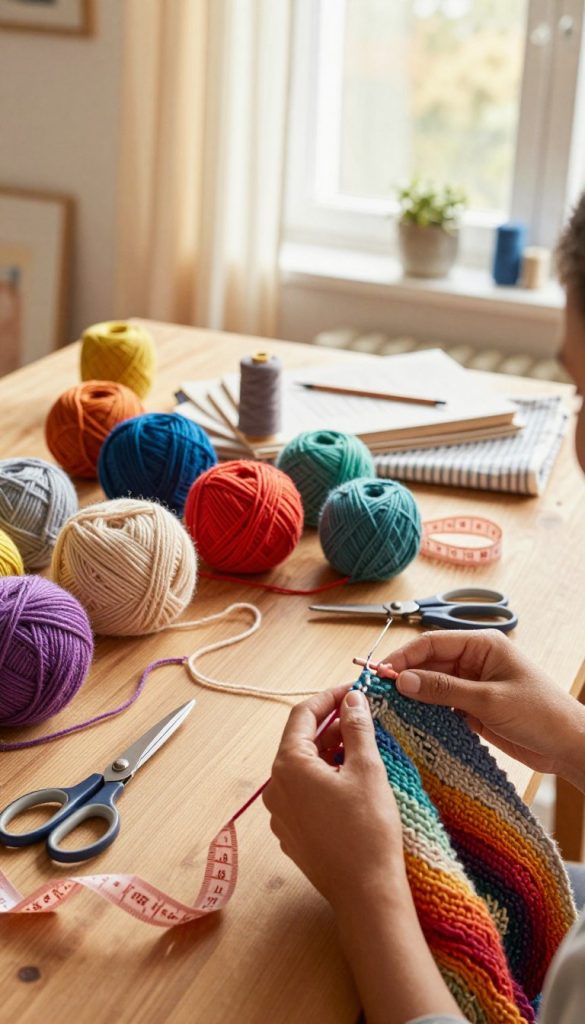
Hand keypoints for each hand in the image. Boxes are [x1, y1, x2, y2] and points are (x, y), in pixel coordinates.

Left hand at [263, 685, 408, 914]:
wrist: (366, 895)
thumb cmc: (368, 830)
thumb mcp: (367, 769)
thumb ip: (357, 728)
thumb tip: (352, 699)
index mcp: (288, 766)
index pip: (302, 715)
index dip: (328, 697)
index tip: (353, 690)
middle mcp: (276, 788)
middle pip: (301, 742)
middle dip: (332, 726)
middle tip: (364, 718)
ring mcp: (281, 814)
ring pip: (304, 769)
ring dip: (331, 753)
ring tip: (364, 749)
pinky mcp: (293, 834)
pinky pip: (305, 794)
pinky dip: (326, 780)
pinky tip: (353, 783)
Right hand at [385, 629, 584, 788]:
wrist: (569, 746)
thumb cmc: (541, 713)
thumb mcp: (488, 700)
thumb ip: (444, 689)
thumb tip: (404, 680)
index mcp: (482, 645)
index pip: (432, 643)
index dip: (404, 656)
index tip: (380, 672)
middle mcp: (475, 661)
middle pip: (429, 663)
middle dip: (405, 676)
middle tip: (379, 693)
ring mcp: (474, 685)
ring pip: (433, 685)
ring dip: (414, 695)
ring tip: (390, 708)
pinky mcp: (474, 708)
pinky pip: (442, 704)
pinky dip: (427, 712)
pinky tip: (411, 721)